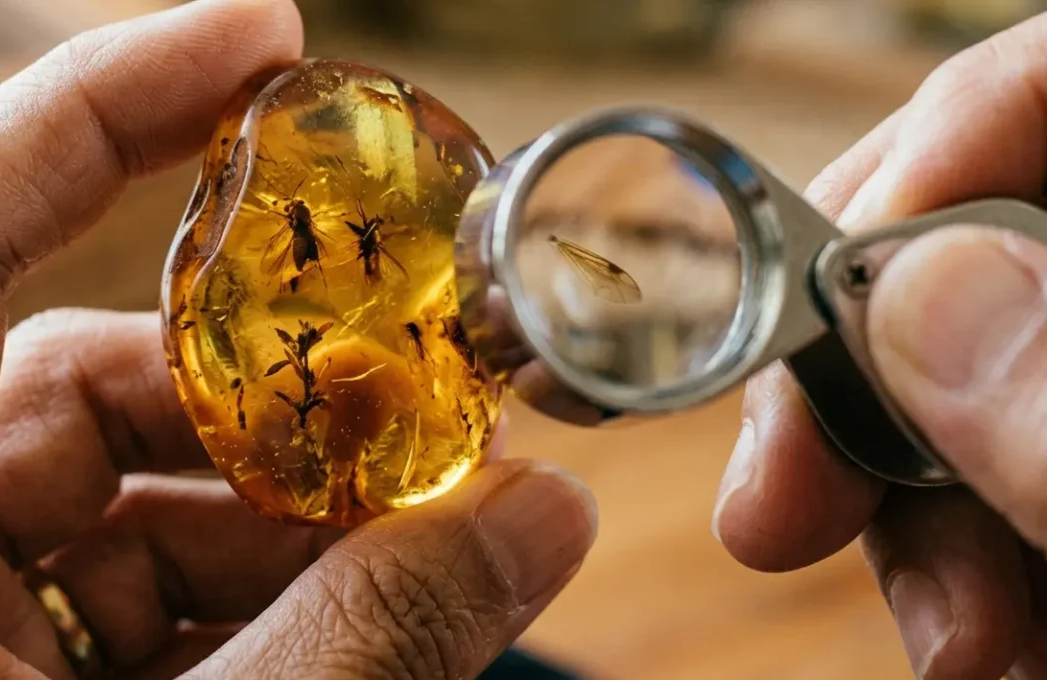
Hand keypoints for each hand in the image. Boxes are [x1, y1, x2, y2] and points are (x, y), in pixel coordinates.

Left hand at [0, 2, 596, 677]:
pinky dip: (270, 594)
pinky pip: (150, 598)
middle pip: (93, 379)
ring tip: (432, 538)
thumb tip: (540, 515)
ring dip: (297, 507)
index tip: (263, 41)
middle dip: (276, 379)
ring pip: (140, 501)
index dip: (100, 108)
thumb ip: (364, 648)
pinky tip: (375, 613)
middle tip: (436, 390)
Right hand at [712, 14, 1046, 679]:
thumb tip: (909, 298)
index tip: (800, 299)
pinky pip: (1006, 467)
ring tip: (958, 646)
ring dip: (915, 517)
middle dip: (864, 393)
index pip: (1039, 92)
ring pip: (969, 382)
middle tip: (788, 516)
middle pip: (966, 250)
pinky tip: (989, 643)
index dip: (909, 163)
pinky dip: (974, 558)